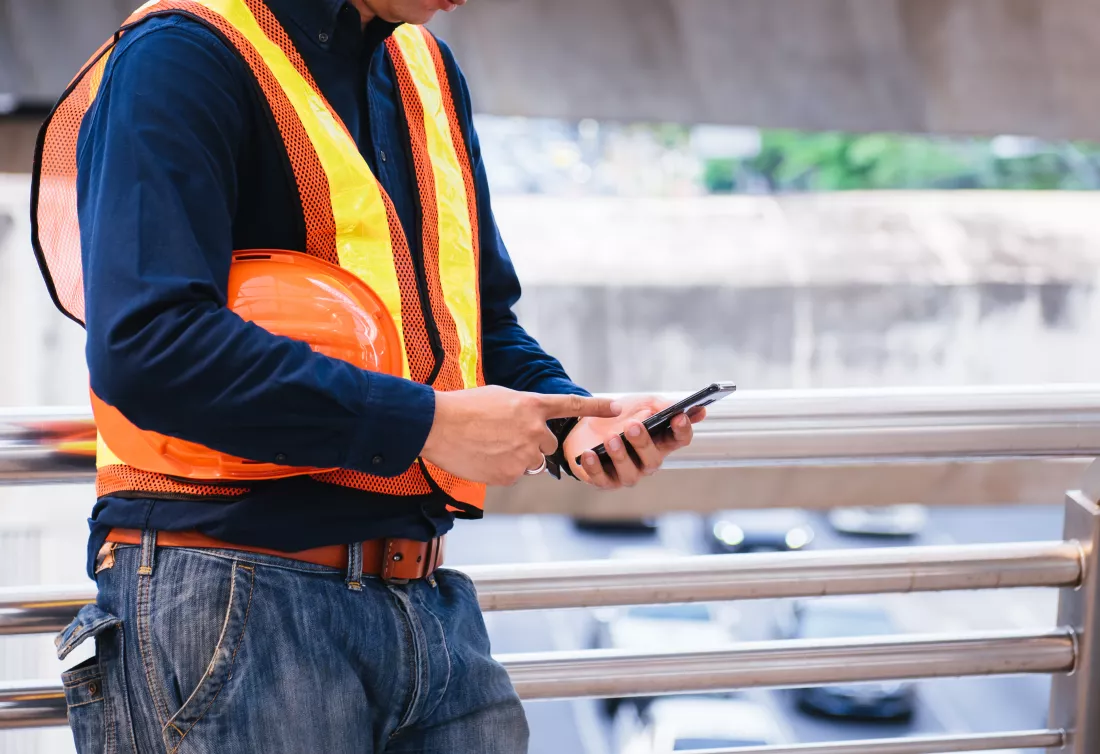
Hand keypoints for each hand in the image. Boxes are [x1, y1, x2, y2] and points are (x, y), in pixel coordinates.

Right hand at [421, 386, 620, 485]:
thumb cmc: (464, 408)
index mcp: (532, 406)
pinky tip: (482, 458)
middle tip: (503, 436)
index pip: (571, 406)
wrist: (437, 425)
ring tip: (488, 446)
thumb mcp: (500, 398)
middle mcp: (534, 431)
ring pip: (530, 462)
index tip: (617, 407)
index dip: (596, 407)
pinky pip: (513, 474)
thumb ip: (524, 411)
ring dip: (515, 457)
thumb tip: (532, 428)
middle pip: (547, 445)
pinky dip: (500, 469)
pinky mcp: (509, 475)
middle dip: (531, 443)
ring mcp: (523, 455)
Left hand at [563, 394, 705, 488]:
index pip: (679, 439)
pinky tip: (589, 454)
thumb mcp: (641, 404)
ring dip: (620, 456)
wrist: (587, 423)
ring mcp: (627, 473)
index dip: (682, 430)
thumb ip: (661, 405)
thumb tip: (683, 408)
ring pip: (630, 474)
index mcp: (661, 441)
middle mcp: (647, 461)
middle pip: (653, 459)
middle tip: (632, 426)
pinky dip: (595, 467)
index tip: (678, 417)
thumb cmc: (619, 416)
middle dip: (643, 443)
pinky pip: (602, 478)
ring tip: (611, 438)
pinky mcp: (605, 480)